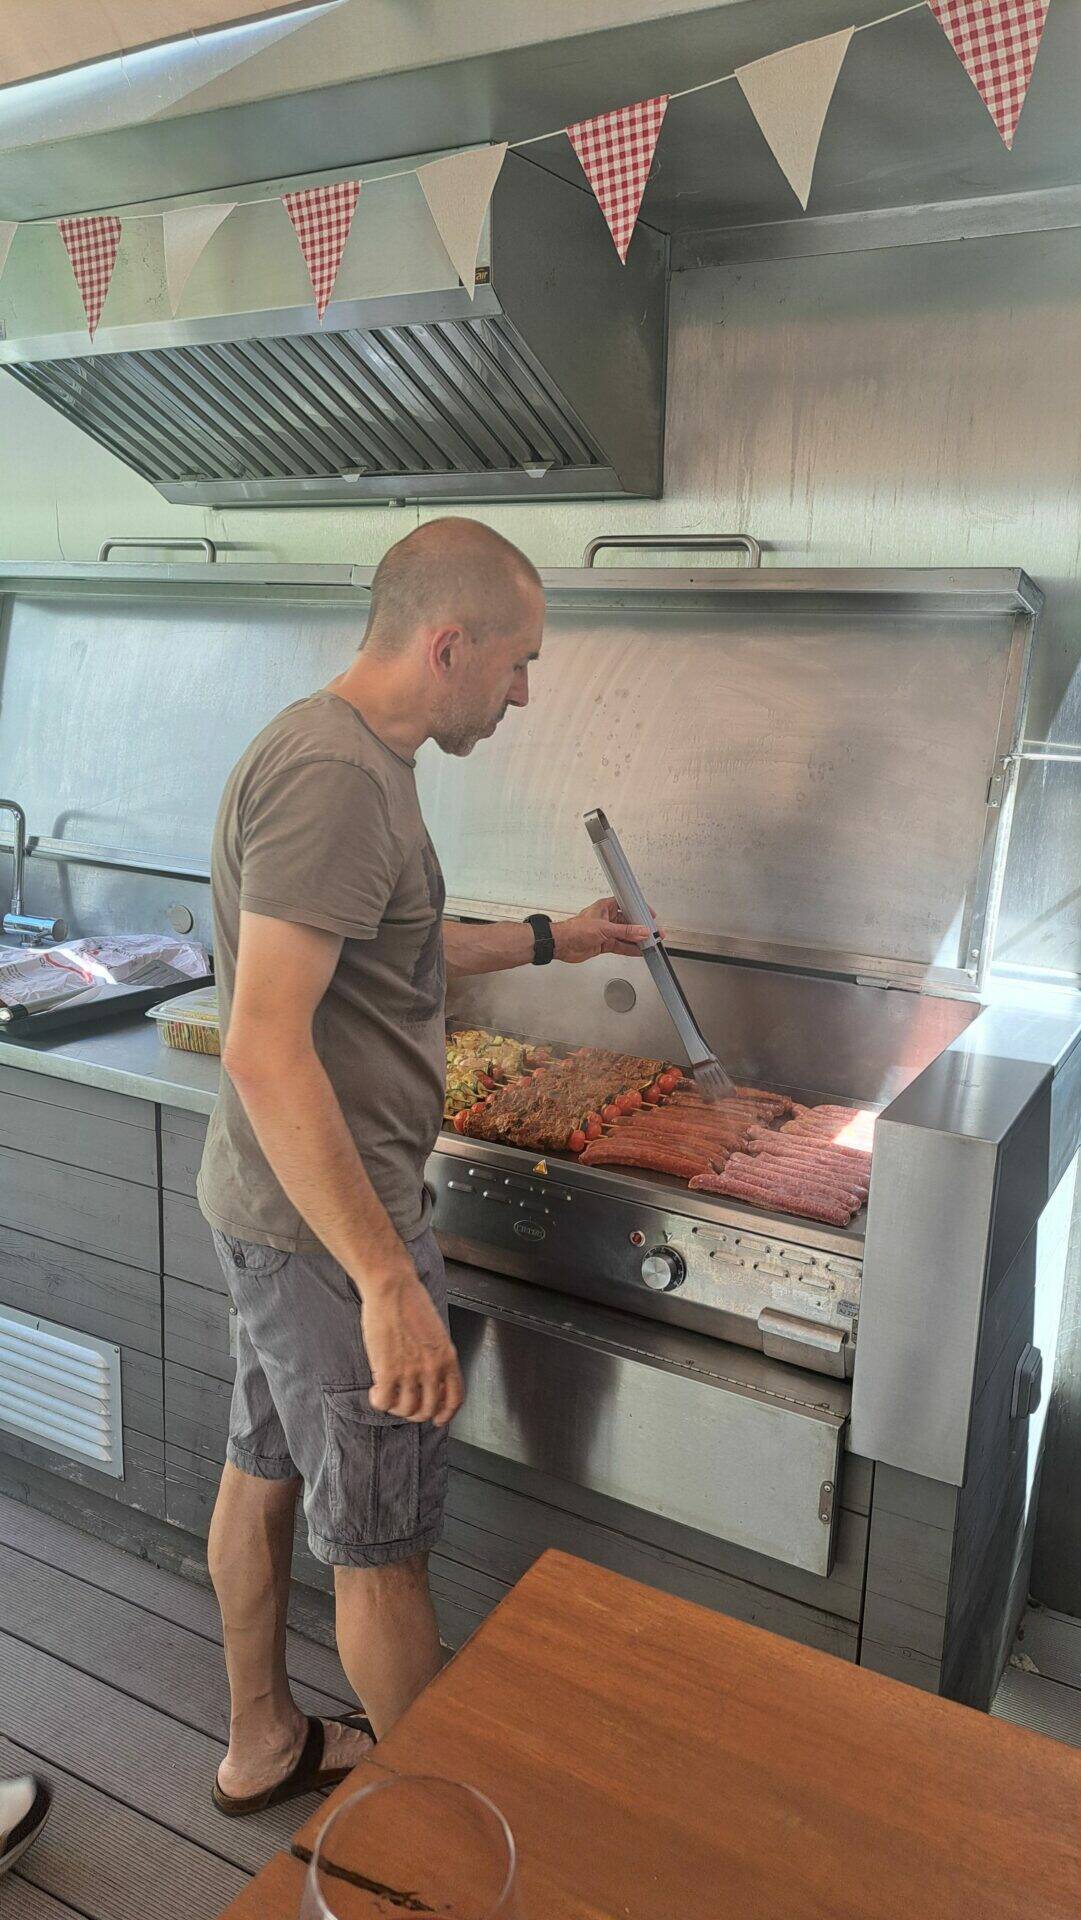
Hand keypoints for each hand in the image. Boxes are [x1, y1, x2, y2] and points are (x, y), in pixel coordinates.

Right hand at [361, 1267, 463, 1426]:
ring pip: (406, 1409)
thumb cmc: (411, 1303)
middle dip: (416, 1412)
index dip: (446, 1413)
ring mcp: (410, 1372)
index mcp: (447, 1357)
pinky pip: (384, 1401)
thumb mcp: (436, 1332)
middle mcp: (432, 1369)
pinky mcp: (388, 1371)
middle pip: (428, 1408)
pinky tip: (375, 1391)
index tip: (438, 1418)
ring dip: (395, 1407)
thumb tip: (431, 1378)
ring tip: (388, 1395)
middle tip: (405, 1405)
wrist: (392, 1289)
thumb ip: (437, 1357)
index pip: (454, 1398)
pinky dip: (378, 1401)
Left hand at [552, 896, 660, 963]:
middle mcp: (607, 918)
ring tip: (650, 944)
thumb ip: (625, 931)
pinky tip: (639, 951)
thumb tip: (641, 931)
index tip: (651, 916)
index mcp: (606, 907)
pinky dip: (630, 949)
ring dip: (637, 940)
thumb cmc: (575, 929)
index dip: (639, 910)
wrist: (562, 945)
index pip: (627, 905)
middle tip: (654, 933)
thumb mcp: (605, 929)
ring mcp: (606, 932)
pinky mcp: (604, 944)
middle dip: (641, 928)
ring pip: (626, 936)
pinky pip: (621, 946)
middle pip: (629, 922)